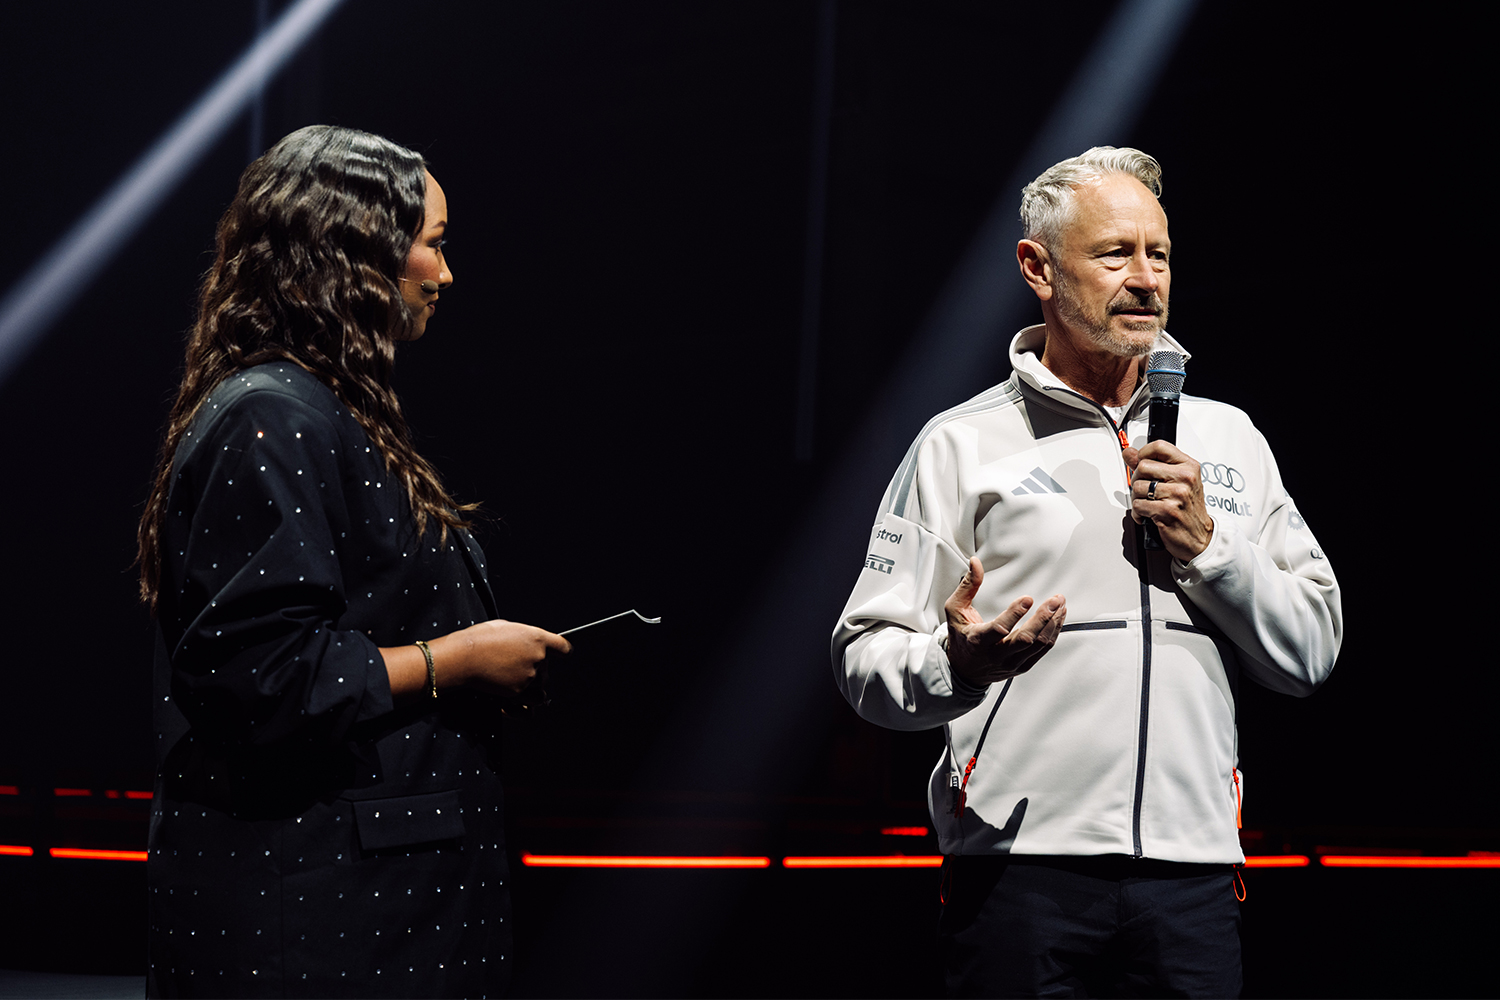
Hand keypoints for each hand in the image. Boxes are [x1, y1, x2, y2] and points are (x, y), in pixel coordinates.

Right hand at [447, 620, 570, 696]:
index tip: (561, 655)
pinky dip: (523, 701)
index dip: (563, 652)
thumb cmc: (479, 639)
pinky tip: (514, 696)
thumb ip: (524, 637)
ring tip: (513, 680)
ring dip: (531, 686)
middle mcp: (538, 658)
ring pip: (540, 687)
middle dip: (536, 669)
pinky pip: (530, 701)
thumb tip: (528, 644)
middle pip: (547, 670)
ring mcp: (529, 676)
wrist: (463, 658)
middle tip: (515, 665)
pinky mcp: (518, 692)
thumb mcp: (506, 628)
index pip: (564, 648)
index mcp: (537, 639)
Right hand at [943, 556, 1065, 686]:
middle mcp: (996, 655)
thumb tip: (975, 563)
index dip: (1015, 614)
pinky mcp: (1023, 666)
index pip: (999, 629)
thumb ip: (967, 586)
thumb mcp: (955, 610)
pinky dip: (1053, 632)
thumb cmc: (960, 638)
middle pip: (1026, 639)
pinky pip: (1043, 649)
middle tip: (1055, 600)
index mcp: (977, 641)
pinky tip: (1058, 617)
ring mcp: (1012, 663)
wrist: (964, 671)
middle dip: (1044, 617)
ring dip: (1053, 623)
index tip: (1028, 598)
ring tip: (1059, 605)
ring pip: (1039, 644)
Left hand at [1124, 440, 1214, 561]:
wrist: (1200, 537)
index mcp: (1189, 466)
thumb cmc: (1188, 509)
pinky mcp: (1167, 510)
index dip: (1143, 454)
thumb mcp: (1177, 482)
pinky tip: (1149, 515)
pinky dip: (1138, 513)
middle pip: (1143, 467)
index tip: (1142, 463)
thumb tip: (1129, 453)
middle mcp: (1185, 478)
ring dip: (1137, 498)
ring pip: (1137, 487)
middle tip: (1146, 492)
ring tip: (1149, 504)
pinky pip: (1138, 505)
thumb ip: (1152, 465)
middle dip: (1137, 481)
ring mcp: (1177, 494)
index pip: (1159, 446)